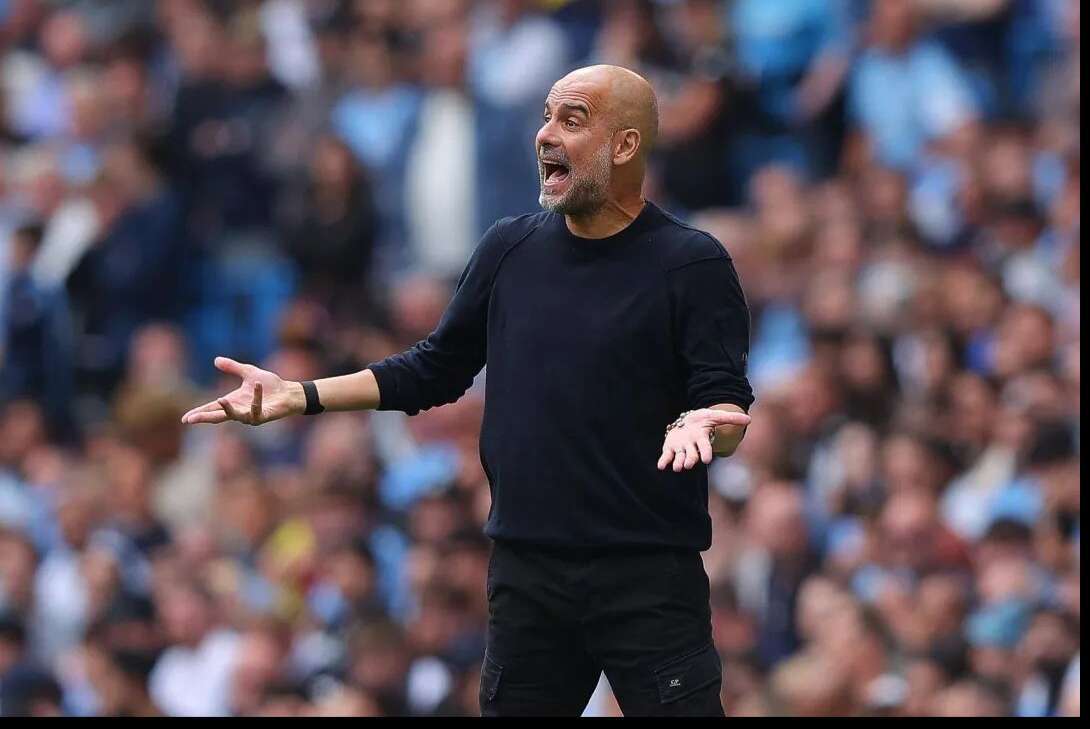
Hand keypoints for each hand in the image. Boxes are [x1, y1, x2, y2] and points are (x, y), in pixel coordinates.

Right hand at [181, 357, 304, 425]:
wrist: (289, 392)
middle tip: (191, 419)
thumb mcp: (248, 372)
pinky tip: (257, 385)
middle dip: (205, 417)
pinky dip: (257, 397)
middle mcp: (240, 410)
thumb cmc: (270, 385)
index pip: (212, 408)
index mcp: (234, 402)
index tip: (185, 419)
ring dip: (228, 409)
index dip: (199, 413)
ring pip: (236, 416)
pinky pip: (257, 408)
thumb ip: (232, 367)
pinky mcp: (264, 416)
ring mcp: (251, 415)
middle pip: (218, 417)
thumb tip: (215, 360)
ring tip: (220, 399)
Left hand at [657, 408, 750, 471]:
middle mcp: (691, 446)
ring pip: (680, 458)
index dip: (706, 453)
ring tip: (678, 468)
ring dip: (678, 463)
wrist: (687, 421)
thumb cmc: (703, 420)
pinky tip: (661, 466)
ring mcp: (681, 448)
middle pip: (692, 455)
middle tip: (689, 465)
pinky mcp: (670, 448)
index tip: (707, 460)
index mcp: (702, 439)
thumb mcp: (716, 416)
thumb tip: (749, 419)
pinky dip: (664, 462)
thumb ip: (731, 418)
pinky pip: (666, 456)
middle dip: (690, 460)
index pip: (705, 447)